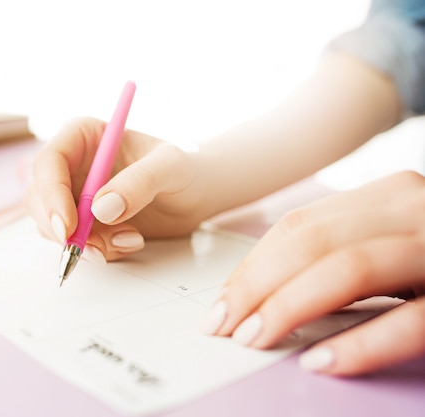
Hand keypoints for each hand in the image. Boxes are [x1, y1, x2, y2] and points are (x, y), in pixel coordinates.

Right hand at [25, 117, 206, 261]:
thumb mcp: (171, 166)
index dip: (51, 195)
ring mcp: (75, 194)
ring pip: (52, 225)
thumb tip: (101, 209)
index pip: (49, 162)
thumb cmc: (186, 168)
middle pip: (39, 197)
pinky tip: (130, 241)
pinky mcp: (84, 221)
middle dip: (62, 228)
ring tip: (130, 239)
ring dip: (86, 242)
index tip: (68, 226)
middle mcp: (72, 164)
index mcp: (83, 136)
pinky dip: (98, 250)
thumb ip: (140, 182)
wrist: (196, 194)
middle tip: (94, 248)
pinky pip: (75, 242)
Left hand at [201, 171, 424, 375]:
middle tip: (224, 326)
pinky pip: (413, 319)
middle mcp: (416, 209)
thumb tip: (269, 292)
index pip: (297, 227)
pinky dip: (363, 341)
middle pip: (310, 242)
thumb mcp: (395, 243)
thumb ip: (345, 254)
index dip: (251, 267)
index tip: (221, 304)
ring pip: (349, 266)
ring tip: (256, 339)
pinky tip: (322, 362)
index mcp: (390, 196)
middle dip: (256, 287)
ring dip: (290, 307)